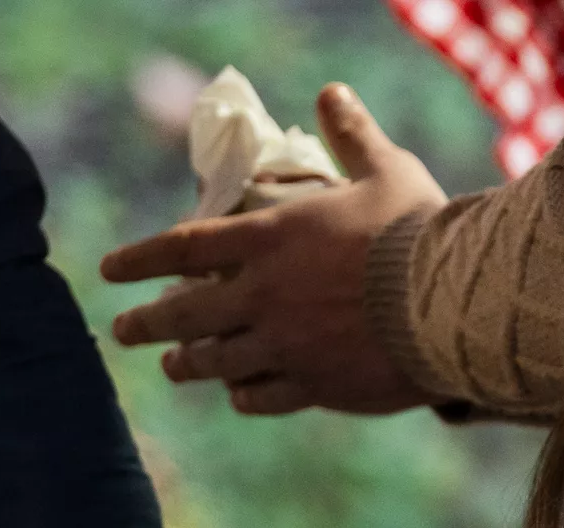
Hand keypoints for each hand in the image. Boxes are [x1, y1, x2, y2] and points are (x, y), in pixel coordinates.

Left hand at [102, 85, 444, 415]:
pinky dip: (244, 395)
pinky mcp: (316, 386)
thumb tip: (331, 93)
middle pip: (183, 316)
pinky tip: (239, 395)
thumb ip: (351, 136)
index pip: (183, 247)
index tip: (109, 269)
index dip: (139, 258)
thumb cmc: (420, 231)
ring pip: (216, 362)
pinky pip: (262, 397)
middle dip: (146, 324)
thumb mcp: (387, 170)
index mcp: (270, 239)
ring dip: (188, 364)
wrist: (454, 304)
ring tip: (174, 367)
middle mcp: (263, 296)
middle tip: (124, 331)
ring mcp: (285, 346)